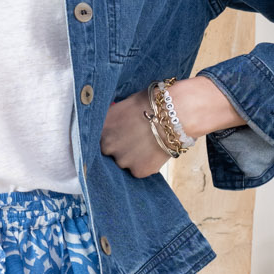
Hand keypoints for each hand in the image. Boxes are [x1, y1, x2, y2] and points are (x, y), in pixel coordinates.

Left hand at [100, 74, 245, 175]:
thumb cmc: (153, 103)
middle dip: (120, 148)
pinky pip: (138, 170)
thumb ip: (113, 119)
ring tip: (148, 143)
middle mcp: (107, 145)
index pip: (97, 138)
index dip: (110, 137)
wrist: (176, 112)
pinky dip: (146, 164)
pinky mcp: (138, 171)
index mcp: (102, 127)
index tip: (119, 135)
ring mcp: (123, 160)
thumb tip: (109, 124)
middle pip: (109, 153)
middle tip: (136, 138)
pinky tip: (155, 150)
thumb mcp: (125, 104)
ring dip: (133, 156)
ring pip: (124, 163)